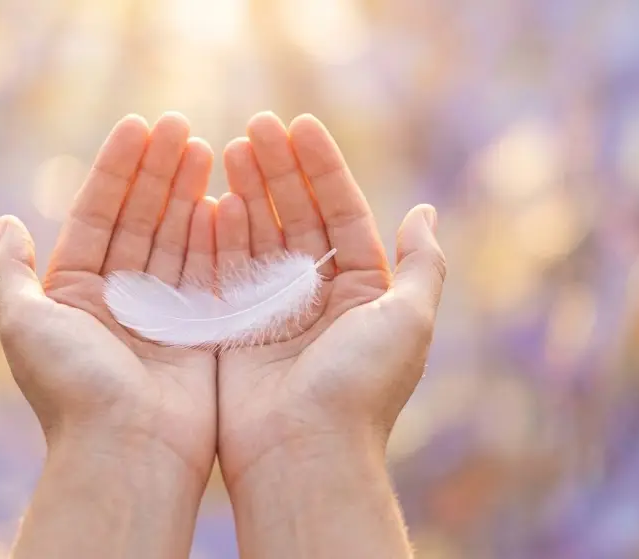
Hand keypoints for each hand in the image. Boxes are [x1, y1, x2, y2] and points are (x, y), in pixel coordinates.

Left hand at [0, 113, 217, 556]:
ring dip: (188, 193)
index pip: (98, 214)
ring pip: (175, 238)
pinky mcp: (201, 330)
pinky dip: (215, 234)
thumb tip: (4, 223)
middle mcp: (118, 298)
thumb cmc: (72, 389)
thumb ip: (10, 273)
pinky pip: (209, 272)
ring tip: (204, 146)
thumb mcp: (24, 324)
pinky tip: (226, 196)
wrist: (128, 451)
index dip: (117, 170)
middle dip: (158, 172)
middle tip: (179, 125)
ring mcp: (162, 313)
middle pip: (140, 219)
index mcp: (75, 292)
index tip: (138, 126)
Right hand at [214, 112, 445, 556]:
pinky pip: (224, 269)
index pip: (339, 212)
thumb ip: (420, 264)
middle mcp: (316, 296)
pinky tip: (214, 197)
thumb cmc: (360, 385)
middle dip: (277, 169)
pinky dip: (220, 233)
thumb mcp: (409, 319)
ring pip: (258, 235)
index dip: (321, 168)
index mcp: (360, 290)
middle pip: (295, 216)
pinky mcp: (232, 327)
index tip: (300, 125)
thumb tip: (424, 212)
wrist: (303, 452)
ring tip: (230, 148)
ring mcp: (271, 310)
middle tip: (255, 126)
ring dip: (246, 191)